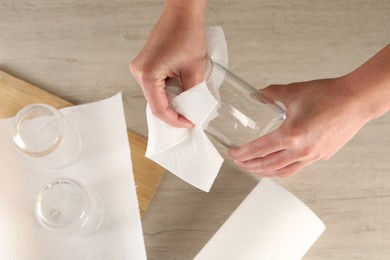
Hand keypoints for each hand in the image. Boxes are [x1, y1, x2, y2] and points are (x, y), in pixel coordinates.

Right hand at [130, 0, 206, 127]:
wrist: (182, 14)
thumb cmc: (187, 33)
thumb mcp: (195, 70)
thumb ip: (191, 94)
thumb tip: (190, 110)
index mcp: (148, 74)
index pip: (159, 109)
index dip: (175, 120)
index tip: (188, 123)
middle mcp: (139, 72)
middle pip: (155, 103)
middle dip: (173, 112)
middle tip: (189, 116)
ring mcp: (140, 67)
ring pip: (155, 95)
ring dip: (170, 101)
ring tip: (187, 102)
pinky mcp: (144, 64)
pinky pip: (154, 85)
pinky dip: (167, 91)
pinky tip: (180, 90)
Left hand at [228, 43, 389, 177]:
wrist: (356, 100)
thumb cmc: (328, 95)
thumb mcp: (292, 92)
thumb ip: (270, 94)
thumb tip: (257, 95)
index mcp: (290, 135)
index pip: (258, 149)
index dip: (242, 153)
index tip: (232, 153)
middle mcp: (300, 151)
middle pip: (267, 165)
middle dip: (249, 165)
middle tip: (238, 162)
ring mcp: (312, 156)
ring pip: (282, 171)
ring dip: (265, 171)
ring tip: (254, 168)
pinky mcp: (321, 156)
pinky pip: (296, 168)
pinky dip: (282, 169)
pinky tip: (277, 164)